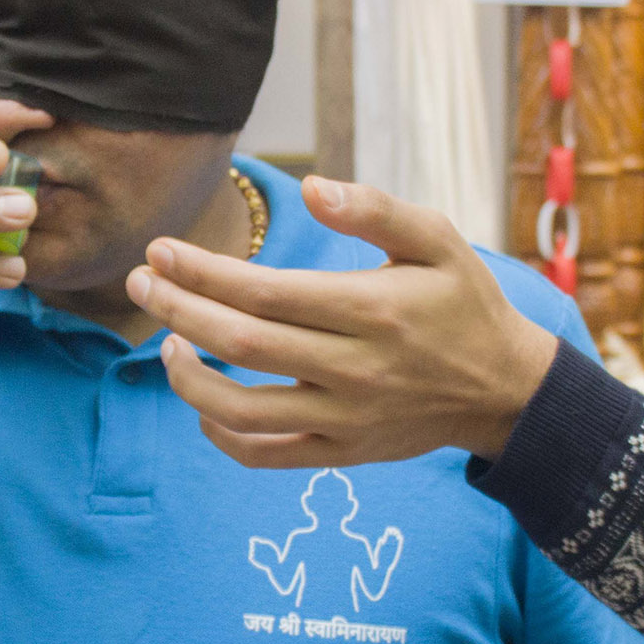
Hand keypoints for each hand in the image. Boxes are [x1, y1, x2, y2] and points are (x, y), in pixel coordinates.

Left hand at [125, 176, 554, 468]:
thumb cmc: (463, 303)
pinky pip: (263, 454)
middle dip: (176, 309)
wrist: (504, 390)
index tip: (160, 251)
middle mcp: (354, 369)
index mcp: (372, 309)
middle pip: (240, 343)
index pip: (264, 292)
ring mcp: (344, 419)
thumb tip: (311, 188)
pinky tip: (199, 402)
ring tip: (164, 339)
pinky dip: (218, 434)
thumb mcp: (438, 240)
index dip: (202, 272)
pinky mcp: (341, 454)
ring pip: (239, 409)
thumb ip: (376, 209)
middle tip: (139, 282)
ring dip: (185, 376)